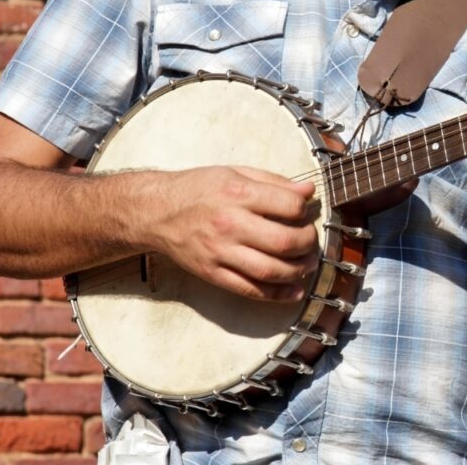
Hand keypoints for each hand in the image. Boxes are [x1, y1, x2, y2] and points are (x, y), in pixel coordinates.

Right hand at [144, 166, 318, 301]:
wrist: (155, 211)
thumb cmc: (197, 189)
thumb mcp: (235, 172)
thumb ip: (274, 182)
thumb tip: (308, 191)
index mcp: (238, 193)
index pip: (289, 206)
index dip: (305, 210)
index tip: (305, 211)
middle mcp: (230, 224)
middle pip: (284, 241)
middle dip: (308, 243)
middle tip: (311, 241)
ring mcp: (220, 252)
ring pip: (271, 270)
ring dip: (298, 271)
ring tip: (308, 264)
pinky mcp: (212, 273)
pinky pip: (250, 289)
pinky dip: (277, 294)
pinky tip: (294, 290)